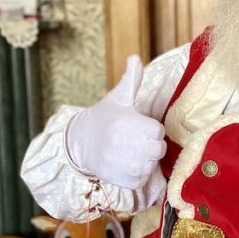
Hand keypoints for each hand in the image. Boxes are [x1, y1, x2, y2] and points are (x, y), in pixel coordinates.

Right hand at [65, 55, 166, 188]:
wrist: (79, 142)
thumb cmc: (104, 118)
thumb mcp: (118, 98)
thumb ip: (132, 79)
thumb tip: (135, 57)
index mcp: (131, 123)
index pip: (158, 131)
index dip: (149, 129)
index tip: (137, 127)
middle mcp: (128, 145)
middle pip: (158, 149)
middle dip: (150, 145)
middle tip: (135, 141)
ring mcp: (125, 164)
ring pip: (151, 165)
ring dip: (144, 160)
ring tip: (130, 152)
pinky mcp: (122, 180)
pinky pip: (141, 180)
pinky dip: (137, 175)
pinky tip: (125, 164)